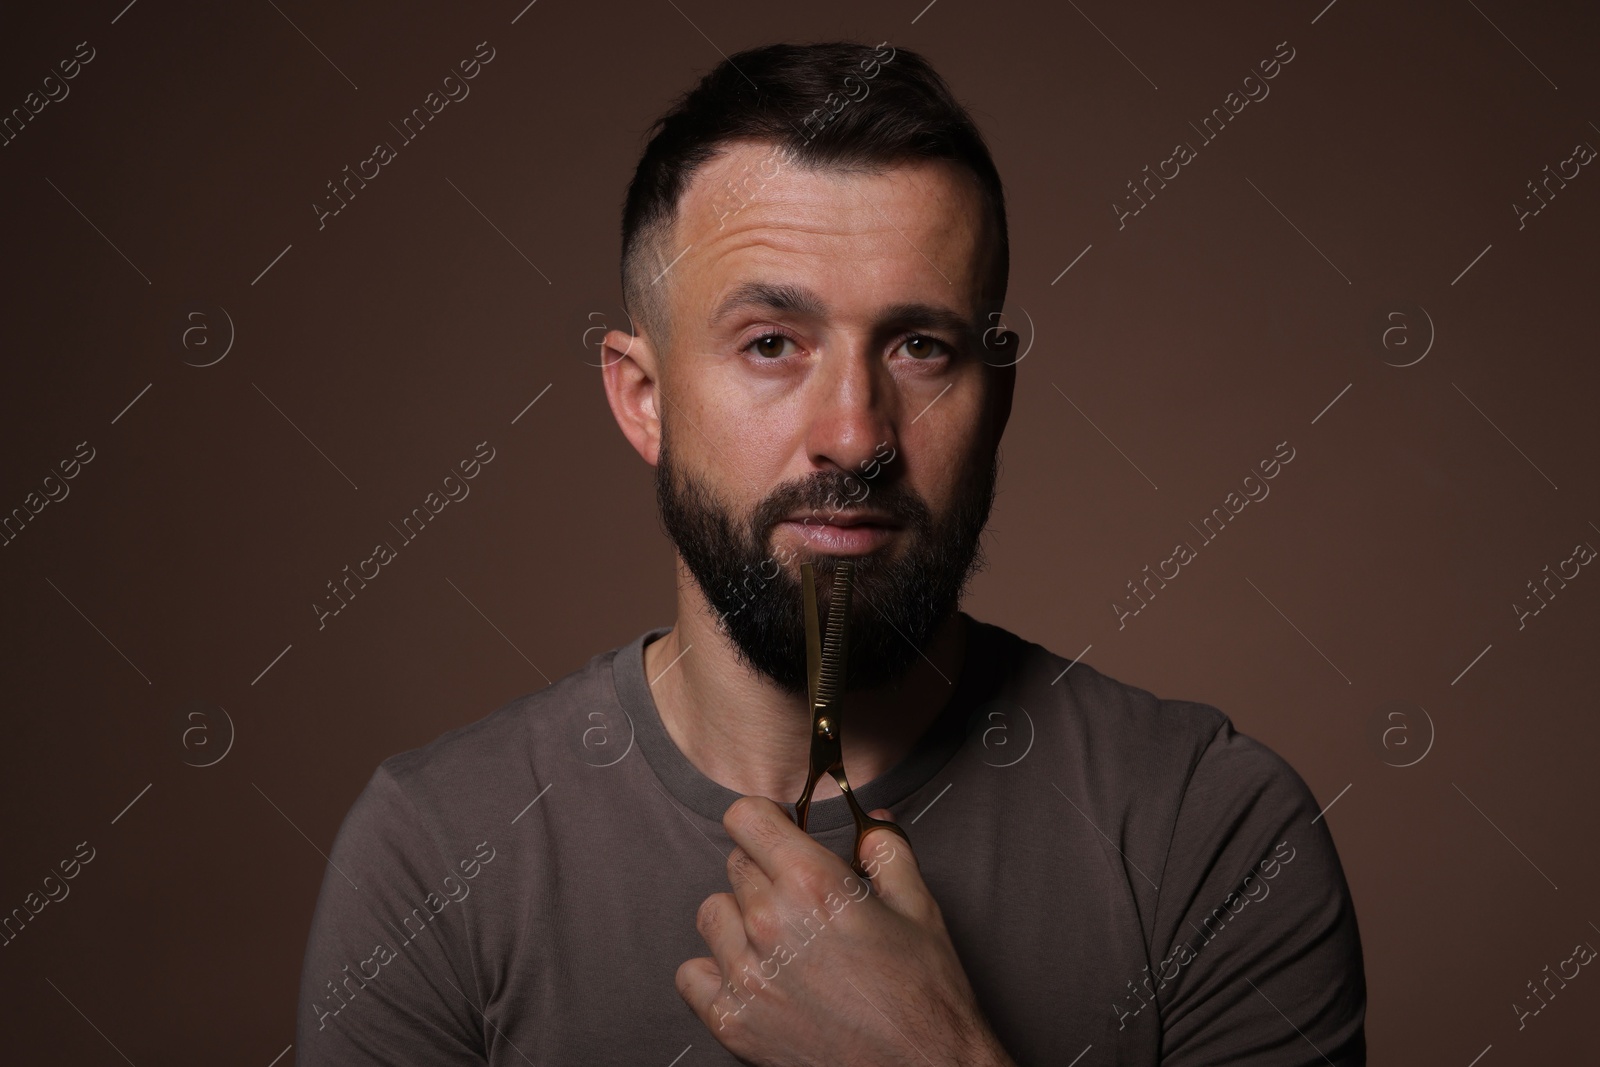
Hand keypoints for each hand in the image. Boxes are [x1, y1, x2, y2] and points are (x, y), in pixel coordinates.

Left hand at [676, 795, 1013, 1066]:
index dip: (764, 821)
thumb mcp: (918, 906)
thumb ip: (887, 850)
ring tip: (779, 940)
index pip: (746, 818)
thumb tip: (872, 823)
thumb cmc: (923, 994)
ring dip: (739, 919)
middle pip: (735, 864)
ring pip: (713, 914)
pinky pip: (691, 973)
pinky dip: (716, 971)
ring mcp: (746, 974)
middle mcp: (770, 922)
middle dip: (766, 872)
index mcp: (813, 883)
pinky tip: (755, 975)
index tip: (776, 832)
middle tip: (801, 900)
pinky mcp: (732, 1020)